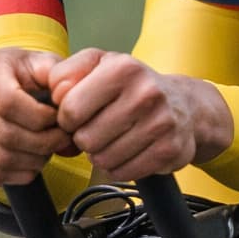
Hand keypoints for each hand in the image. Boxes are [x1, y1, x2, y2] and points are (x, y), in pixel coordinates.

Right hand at [0, 48, 74, 184]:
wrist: (0, 83)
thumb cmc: (27, 75)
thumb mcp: (45, 64)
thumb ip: (60, 76)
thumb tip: (66, 98)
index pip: (9, 103)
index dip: (41, 119)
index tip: (61, 121)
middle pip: (5, 134)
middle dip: (42, 144)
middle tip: (61, 141)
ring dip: (33, 162)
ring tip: (48, 151)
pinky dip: (17, 175)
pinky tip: (32, 164)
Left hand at [47, 49, 231, 182]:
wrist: (183, 105)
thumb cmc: (132, 85)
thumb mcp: (98, 64)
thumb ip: (66, 72)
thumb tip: (55, 93)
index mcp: (123, 68)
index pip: (70, 109)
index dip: (66, 118)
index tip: (77, 115)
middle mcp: (146, 93)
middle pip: (85, 139)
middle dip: (84, 138)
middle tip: (96, 128)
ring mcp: (161, 123)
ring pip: (103, 159)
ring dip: (100, 154)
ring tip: (111, 139)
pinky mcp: (169, 150)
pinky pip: (123, 172)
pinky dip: (118, 167)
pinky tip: (126, 151)